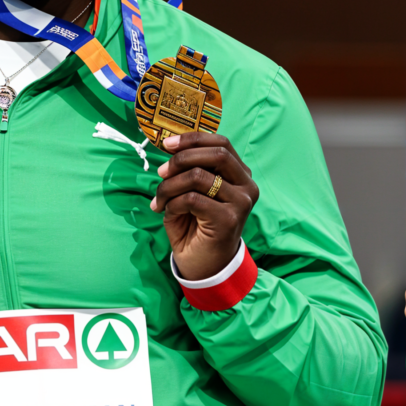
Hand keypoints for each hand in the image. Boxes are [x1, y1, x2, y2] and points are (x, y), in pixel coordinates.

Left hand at [151, 132, 257, 279]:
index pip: (222, 143)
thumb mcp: (193, 192)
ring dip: (170, 186)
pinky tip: (168, 213)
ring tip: (159, 200)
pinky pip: (192, 199)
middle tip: (161, 173)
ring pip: (199, 176)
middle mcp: (247, 186)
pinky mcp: (228, 219)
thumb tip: (171, 146)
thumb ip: (190, 170)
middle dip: (181, 159)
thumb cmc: (196, 227)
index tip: (167, 144)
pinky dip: (172, 203)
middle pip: (216, 154)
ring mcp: (241, 203)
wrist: (204, 266)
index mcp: (241, 175)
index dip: (193, 139)